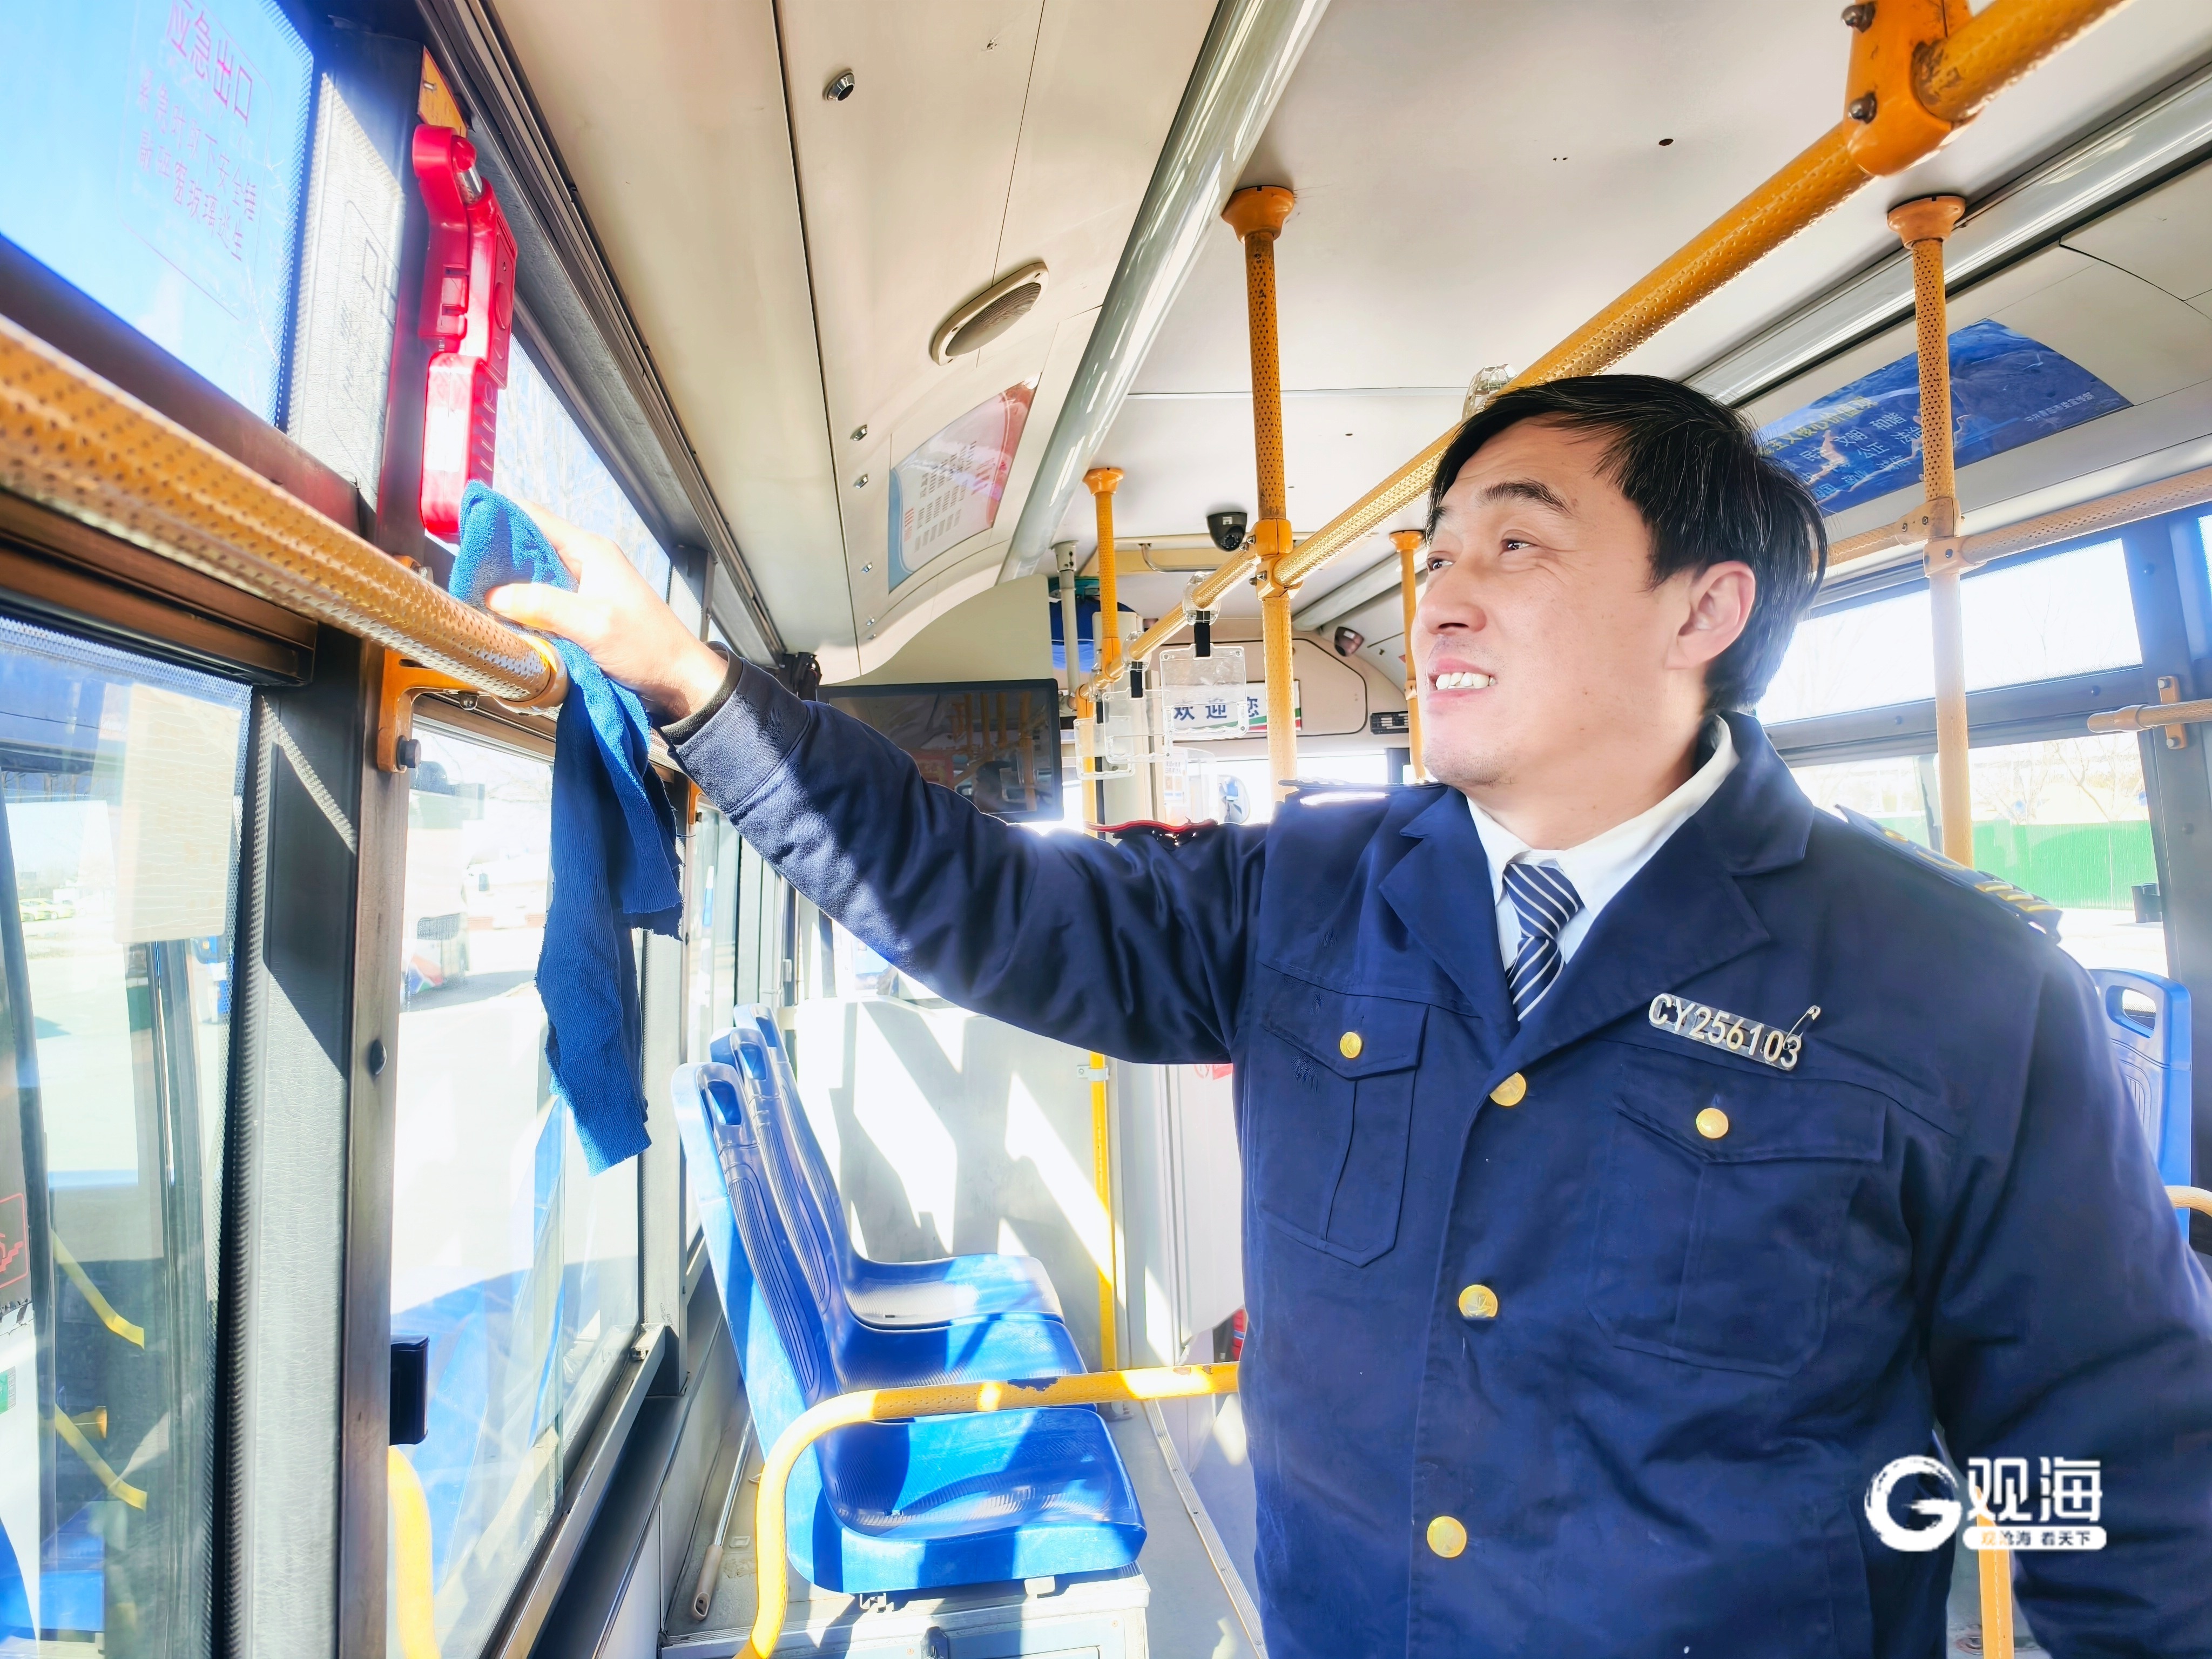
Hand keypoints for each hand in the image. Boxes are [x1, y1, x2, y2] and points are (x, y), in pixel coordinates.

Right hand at [485, 501, 729, 720]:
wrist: (679, 680)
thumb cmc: (648, 648)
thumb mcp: (592, 625)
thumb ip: (543, 606)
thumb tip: (496, 597)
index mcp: (590, 551)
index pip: (534, 518)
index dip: (498, 520)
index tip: (466, 532)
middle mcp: (586, 562)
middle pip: (529, 548)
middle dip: (498, 561)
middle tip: (467, 577)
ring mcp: (584, 588)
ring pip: (535, 577)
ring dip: (510, 590)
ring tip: (479, 600)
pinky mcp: (583, 612)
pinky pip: (545, 603)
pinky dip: (527, 610)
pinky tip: (509, 621)